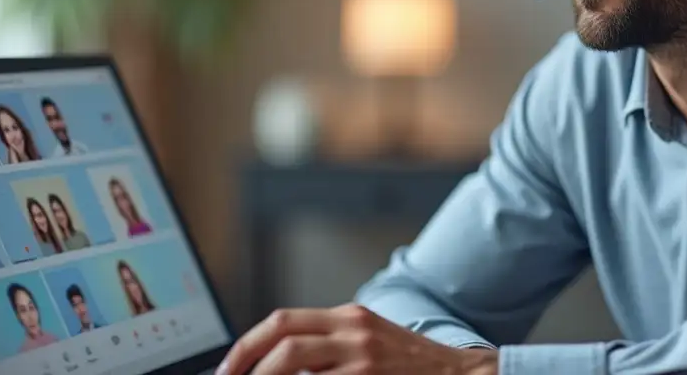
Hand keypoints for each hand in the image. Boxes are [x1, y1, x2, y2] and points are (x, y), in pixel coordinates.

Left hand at [216, 303, 497, 374]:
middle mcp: (354, 331)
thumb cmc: (407, 363)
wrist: (458, 374)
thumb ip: (327, 343)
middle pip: (284, 340)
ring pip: (296, 361)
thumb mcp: (366, 338)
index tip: (228, 368)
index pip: (282, 322)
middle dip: (247, 363)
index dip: (247, 345)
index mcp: (348, 316)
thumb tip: (274, 359)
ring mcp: (363, 358)